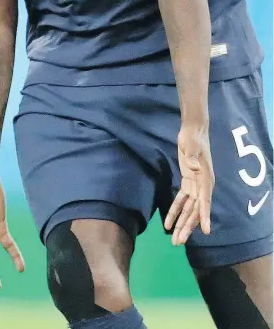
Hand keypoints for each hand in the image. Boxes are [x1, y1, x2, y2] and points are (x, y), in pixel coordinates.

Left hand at [164, 124, 214, 245]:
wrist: (192, 131)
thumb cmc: (194, 138)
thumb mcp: (192, 146)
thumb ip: (192, 157)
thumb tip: (193, 168)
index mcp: (206, 179)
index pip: (205, 201)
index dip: (204, 216)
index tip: (205, 231)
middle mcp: (203, 186)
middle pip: (195, 211)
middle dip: (187, 227)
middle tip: (178, 243)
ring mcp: (195, 186)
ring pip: (189, 210)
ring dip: (182, 224)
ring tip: (174, 240)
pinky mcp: (188, 183)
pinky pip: (181, 201)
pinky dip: (175, 212)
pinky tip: (168, 224)